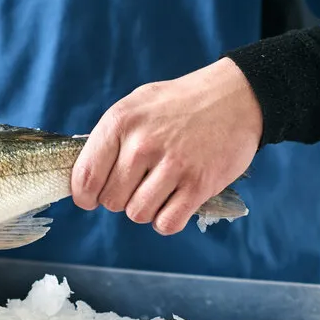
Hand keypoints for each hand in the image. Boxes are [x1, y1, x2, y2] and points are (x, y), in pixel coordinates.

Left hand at [71, 57, 262, 234]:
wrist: (236, 96)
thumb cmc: (179, 104)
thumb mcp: (135, 106)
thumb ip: (109, 139)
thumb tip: (83, 178)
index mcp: (120, 122)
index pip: (86, 177)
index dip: (85, 196)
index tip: (91, 198)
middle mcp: (143, 144)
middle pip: (111, 201)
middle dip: (121, 199)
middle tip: (138, 183)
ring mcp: (173, 165)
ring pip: (137, 214)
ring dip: (145, 209)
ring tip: (158, 189)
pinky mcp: (199, 184)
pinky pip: (167, 223)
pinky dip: (167, 220)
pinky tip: (174, 202)